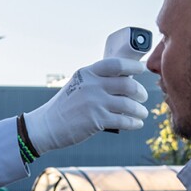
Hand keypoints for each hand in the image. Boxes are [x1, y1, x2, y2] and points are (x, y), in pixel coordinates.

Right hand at [23, 58, 148, 154]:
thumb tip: (125, 81)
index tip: (141, 70)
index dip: (132, 66)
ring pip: (128, 104)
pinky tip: (137, 124)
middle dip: (140, 91)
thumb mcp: (78, 85)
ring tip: (142, 113)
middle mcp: (92, 85)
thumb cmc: (66, 106)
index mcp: (87, 73)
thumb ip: (96, 81)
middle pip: (127, 84)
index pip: (116, 64)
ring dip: (139, 110)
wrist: (47, 126)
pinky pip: (124, 120)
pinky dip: (134, 123)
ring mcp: (94, 102)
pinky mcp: (96, 120)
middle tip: (143, 96)